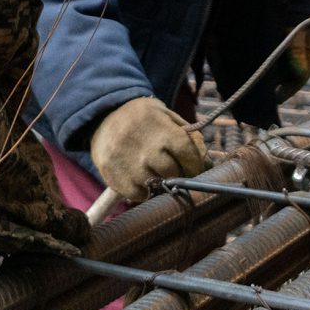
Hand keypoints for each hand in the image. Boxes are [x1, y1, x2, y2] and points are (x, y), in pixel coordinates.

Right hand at [88, 95, 207, 203]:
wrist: (102, 117)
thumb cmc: (142, 118)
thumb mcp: (164, 114)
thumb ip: (186, 135)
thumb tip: (206, 163)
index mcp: (159, 126)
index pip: (186, 151)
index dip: (194, 164)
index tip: (195, 169)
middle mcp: (143, 146)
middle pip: (171, 172)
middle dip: (177, 175)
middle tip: (176, 172)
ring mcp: (126, 163)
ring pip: (154, 186)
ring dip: (160, 183)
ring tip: (157, 174)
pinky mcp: (113, 176)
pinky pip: (137, 195)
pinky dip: (143, 191)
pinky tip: (142, 179)